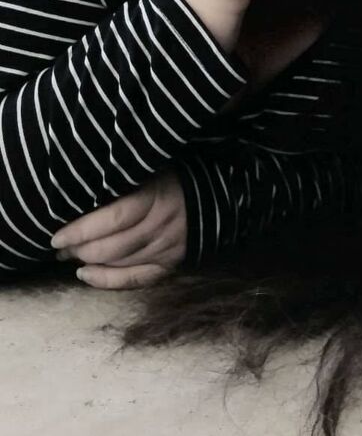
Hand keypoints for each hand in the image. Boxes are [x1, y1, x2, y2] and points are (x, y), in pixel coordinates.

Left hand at [51, 169, 186, 289]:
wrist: (213, 197)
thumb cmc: (172, 179)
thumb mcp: (150, 170)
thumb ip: (122, 180)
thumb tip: (81, 192)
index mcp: (155, 197)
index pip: (113, 219)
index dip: (82, 230)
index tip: (57, 236)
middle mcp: (161, 226)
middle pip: (113, 245)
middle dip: (79, 249)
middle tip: (60, 246)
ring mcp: (167, 248)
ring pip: (120, 263)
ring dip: (89, 262)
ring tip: (69, 256)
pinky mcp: (171, 264)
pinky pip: (136, 279)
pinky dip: (108, 281)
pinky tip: (86, 275)